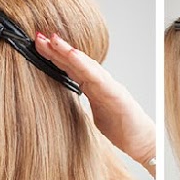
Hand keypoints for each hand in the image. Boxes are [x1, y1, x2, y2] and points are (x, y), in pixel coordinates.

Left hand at [33, 34, 154, 165]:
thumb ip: (79, 106)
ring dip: (69, 51)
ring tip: (53, 39)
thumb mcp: (93, 116)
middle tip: (37, 36)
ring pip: (85, 64)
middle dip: (56, 49)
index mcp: (92, 87)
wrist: (143, 143)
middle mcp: (100, 82)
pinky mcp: (116, 94)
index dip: (53, 57)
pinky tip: (73, 55)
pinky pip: (98, 77)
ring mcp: (108, 85)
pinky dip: (85, 65)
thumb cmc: (121, 130)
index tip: (37, 47)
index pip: (70, 68)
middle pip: (75, 62)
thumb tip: (61, 106)